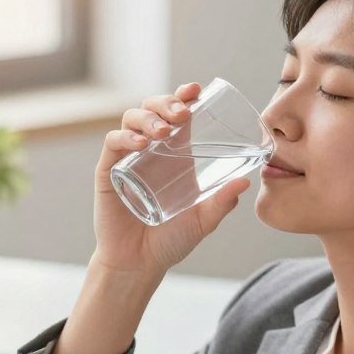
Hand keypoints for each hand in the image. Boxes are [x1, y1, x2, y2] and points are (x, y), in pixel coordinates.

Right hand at [91, 82, 252, 277]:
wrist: (139, 264)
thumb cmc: (171, 241)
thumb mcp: (202, 221)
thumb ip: (221, 203)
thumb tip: (245, 182)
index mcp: (174, 153)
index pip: (177, 114)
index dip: (183, 96)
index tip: (196, 89)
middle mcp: (150, 150)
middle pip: (153, 108)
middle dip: (167, 102)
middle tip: (182, 113)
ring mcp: (127, 158)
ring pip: (132, 119)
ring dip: (148, 118)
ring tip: (163, 132)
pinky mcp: (109, 171)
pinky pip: (113, 143)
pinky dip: (125, 137)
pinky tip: (139, 144)